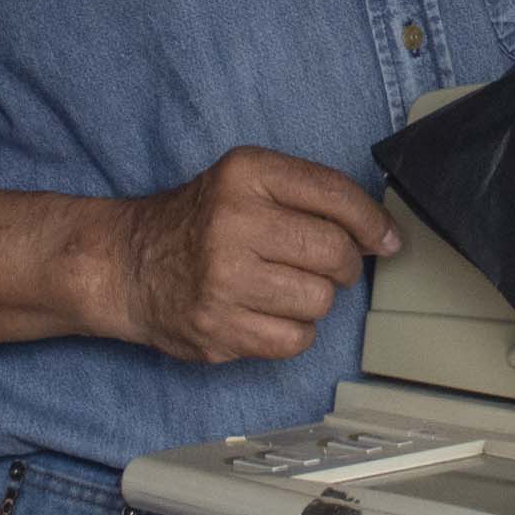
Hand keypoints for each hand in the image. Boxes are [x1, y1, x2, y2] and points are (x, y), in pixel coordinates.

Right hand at [95, 146, 401, 365]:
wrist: (128, 264)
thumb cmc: (203, 221)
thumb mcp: (248, 181)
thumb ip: (312, 195)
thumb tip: (384, 236)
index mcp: (246, 174)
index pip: (336, 195)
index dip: (372, 221)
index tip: (385, 239)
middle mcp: (233, 223)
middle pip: (335, 252)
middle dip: (344, 263)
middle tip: (327, 264)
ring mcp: (223, 280)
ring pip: (320, 301)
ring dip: (315, 299)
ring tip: (285, 287)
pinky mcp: (217, 329)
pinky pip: (295, 340)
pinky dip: (294, 331)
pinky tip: (270, 313)